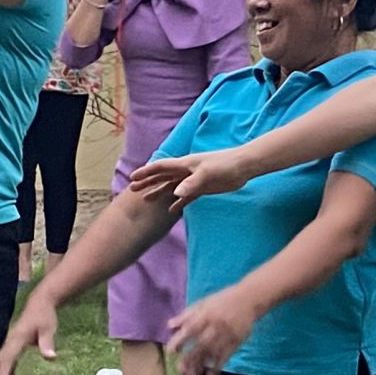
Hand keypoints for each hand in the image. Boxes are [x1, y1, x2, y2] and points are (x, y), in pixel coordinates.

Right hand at [0, 294, 59, 374]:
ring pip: (2, 362)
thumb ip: (47, 342)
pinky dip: (7, 373)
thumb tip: (50, 357)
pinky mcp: (14, 344)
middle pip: (0, 361)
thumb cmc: (45, 316)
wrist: (40, 304)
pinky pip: (8, 361)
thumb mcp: (49, 328)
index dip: (3, 371)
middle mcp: (11, 341)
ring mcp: (11, 343)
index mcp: (18, 337)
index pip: (8, 356)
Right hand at [131, 150, 251, 209]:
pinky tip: (172, 210)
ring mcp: (194, 180)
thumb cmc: (225, 165)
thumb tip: (175, 193)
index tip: (133, 178)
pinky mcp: (203, 188)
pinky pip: (187, 196)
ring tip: (147, 200)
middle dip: (148, 182)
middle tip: (132, 189)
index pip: (161, 167)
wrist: (243, 167)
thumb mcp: (207, 173)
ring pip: (172, 187)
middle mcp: (186, 172)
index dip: (146, 172)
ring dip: (160, 192)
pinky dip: (178, 202)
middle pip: (163, 177)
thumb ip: (191, 183)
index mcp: (184, 164)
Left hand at [166, 289, 257, 374]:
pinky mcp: (236, 341)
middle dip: (190, 358)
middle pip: (201, 344)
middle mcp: (215, 326)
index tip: (171, 351)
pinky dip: (217, 367)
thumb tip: (169, 326)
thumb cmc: (222, 301)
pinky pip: (226, 356)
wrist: (249, 299)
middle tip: (180, 370)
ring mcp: (227, 335)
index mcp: (205, 315)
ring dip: (202, 365)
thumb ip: (186, 315)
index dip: (180, 340)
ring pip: (213, 353)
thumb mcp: (202, 303)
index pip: (190, 329)